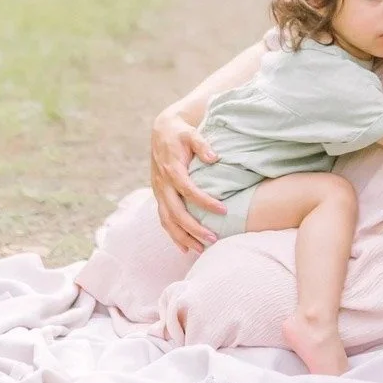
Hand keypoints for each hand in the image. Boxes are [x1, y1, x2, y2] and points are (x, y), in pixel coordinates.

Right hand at [149, 107, 222, 253]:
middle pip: (176, 212)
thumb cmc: (181, 133)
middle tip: (214, 239)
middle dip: (193, 228)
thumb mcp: (191, 133)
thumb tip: (214, 158)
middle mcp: (162, 184)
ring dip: (183, 236)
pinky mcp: (159, 196)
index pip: (188, 189)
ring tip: (200, 250)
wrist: (162, 131)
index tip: (224, 210)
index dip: (204, 201)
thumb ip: (202, 144)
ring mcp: (158, 192)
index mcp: (171, 168)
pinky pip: (164, 219)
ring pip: (167, 220)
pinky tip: (185, 248)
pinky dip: (173, 235)